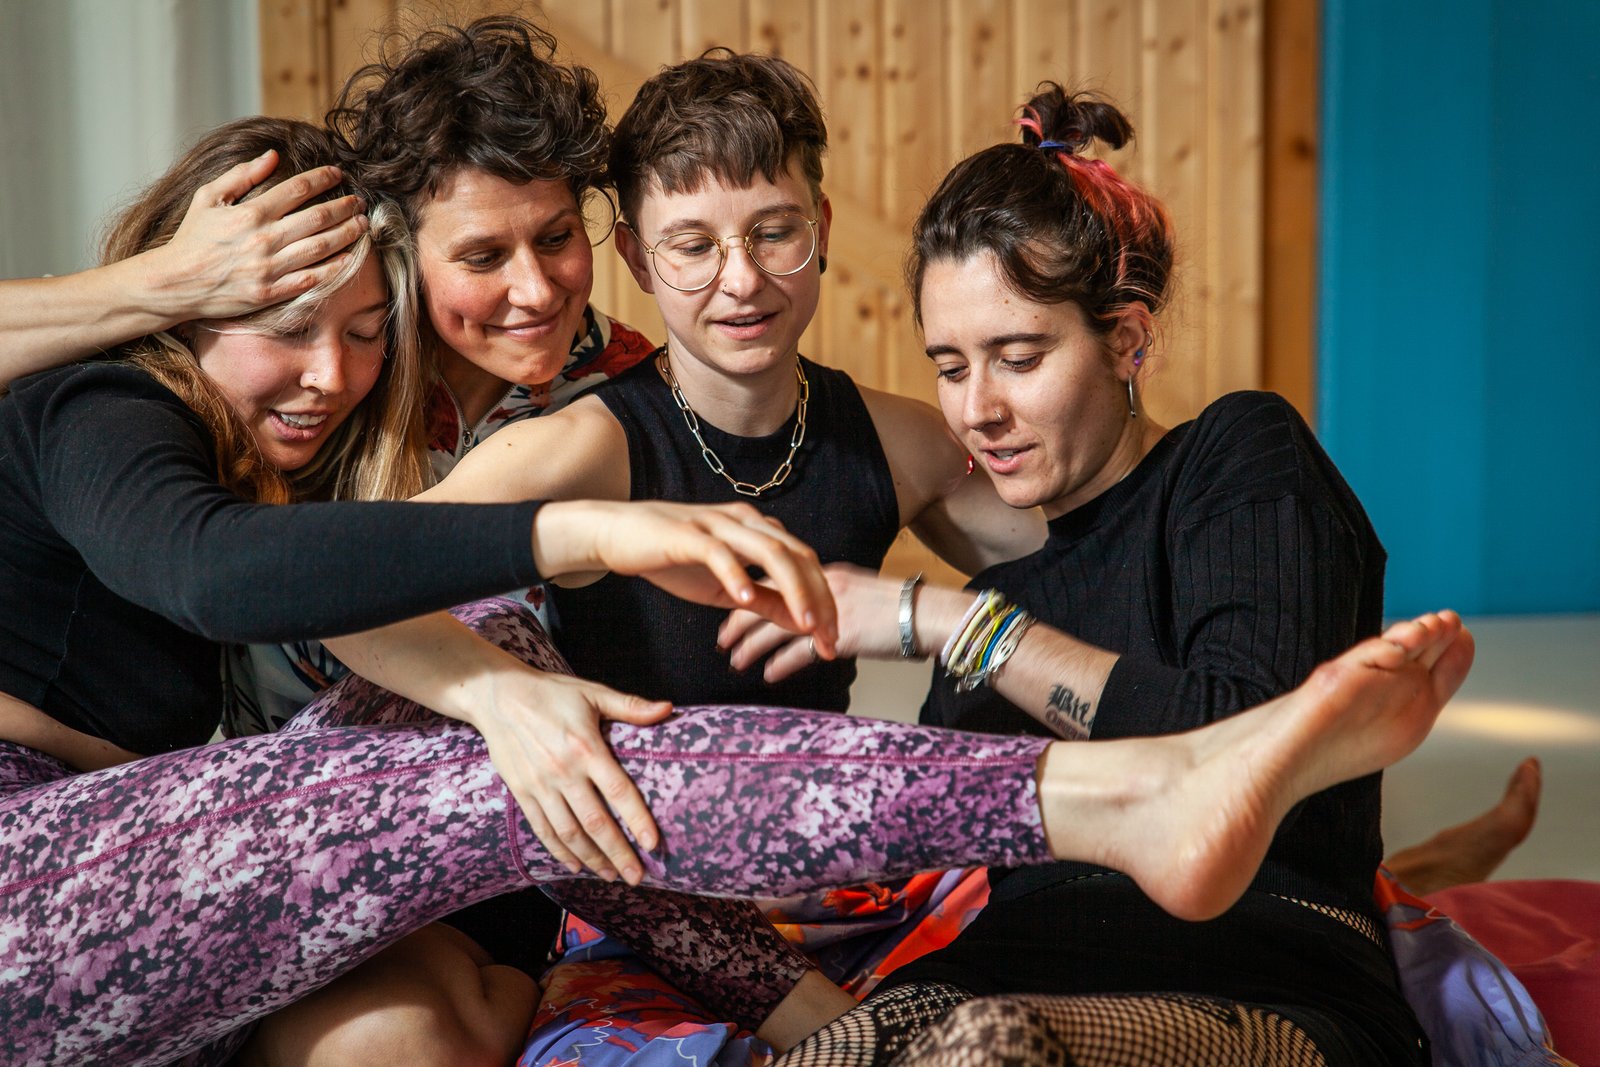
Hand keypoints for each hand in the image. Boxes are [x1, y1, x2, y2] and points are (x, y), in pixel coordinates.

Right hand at [142, 149, 368, 318]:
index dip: (322, 179)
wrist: (175, 283)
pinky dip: (334, 269)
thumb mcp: (207, 197)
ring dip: (347, 234)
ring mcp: (269, 268)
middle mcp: (263, 240)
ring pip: (320, 248)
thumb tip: (272, 155)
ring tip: (363, 224)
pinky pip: (311, 280)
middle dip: (344, 207)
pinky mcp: (271, 293)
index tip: (338, 173)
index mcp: (250, 213)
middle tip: (360, 201)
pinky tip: (350, 259)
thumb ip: (241, 175)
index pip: (297, 189)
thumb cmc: (192, 238)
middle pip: (317, 218)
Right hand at [472, 667, 672, 884]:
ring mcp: (540, 785)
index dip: (638, 820)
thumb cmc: (551, 692)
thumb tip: (668, 709)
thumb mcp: (592, 693)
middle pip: (596, 822)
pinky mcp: (522, 792)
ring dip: (592, 859)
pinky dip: (559, 851)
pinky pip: (542, 829)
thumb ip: (630, 706)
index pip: (619, 792)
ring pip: (569, 833)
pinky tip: (575, 865)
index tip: (653, 844)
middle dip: (618, 853)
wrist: (498, 695)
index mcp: (586, 748)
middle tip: (637, 876)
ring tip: (611, 876)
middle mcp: (563, 771)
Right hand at [536, 500, 839, 657]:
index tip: (832, 639)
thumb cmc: (672, 559)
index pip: (805, 564)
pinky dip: (737, 574)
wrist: (617, 535)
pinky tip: (746, 598)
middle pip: (798, 556)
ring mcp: (718, 525)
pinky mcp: (688, 533)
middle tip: (829, 638)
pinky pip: (719, 552)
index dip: (825, 601)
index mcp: (758, 532)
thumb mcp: (725, 590)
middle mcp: (746, 522)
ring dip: (792, 588)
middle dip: (819, 599)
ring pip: (769, 551)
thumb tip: (802, 624)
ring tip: (804, 623)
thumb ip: (764, 601)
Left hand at [719, 563, 902, 681]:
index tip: (731, 612)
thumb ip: (828, 601)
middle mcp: (819, 588)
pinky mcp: (839, 636)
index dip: (748, 598)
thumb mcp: (857, 593)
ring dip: (750, 646)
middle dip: (738, 622)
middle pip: (765, 602)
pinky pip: (800, 652)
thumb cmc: (900, 608)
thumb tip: (807, 616)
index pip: (772, 582)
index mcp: (822, 574)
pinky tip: (768, 674)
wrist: (930, 614)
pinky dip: (780, 664)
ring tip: (735, 661)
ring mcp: (828, 612)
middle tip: (721, 641)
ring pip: (774, 627)